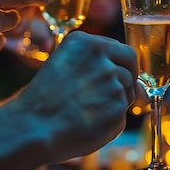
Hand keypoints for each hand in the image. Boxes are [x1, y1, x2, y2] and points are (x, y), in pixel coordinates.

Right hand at [7, 31, 138, 161]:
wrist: (31, 126)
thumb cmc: (43, 100)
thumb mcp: (65, 67)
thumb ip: (97, 66)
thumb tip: (138, 85)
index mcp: (86, 43)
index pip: (124, 51)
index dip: (123, 67)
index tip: (118, 77)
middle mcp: (103, 58)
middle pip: (129, 72)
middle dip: (124, 85)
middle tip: (107, 99)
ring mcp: (113, 82)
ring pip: (127, 95)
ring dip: (114, 106)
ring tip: (85, 114)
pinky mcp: (118, 108)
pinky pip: (121, 117)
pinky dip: (109, 124)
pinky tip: (87, 126)